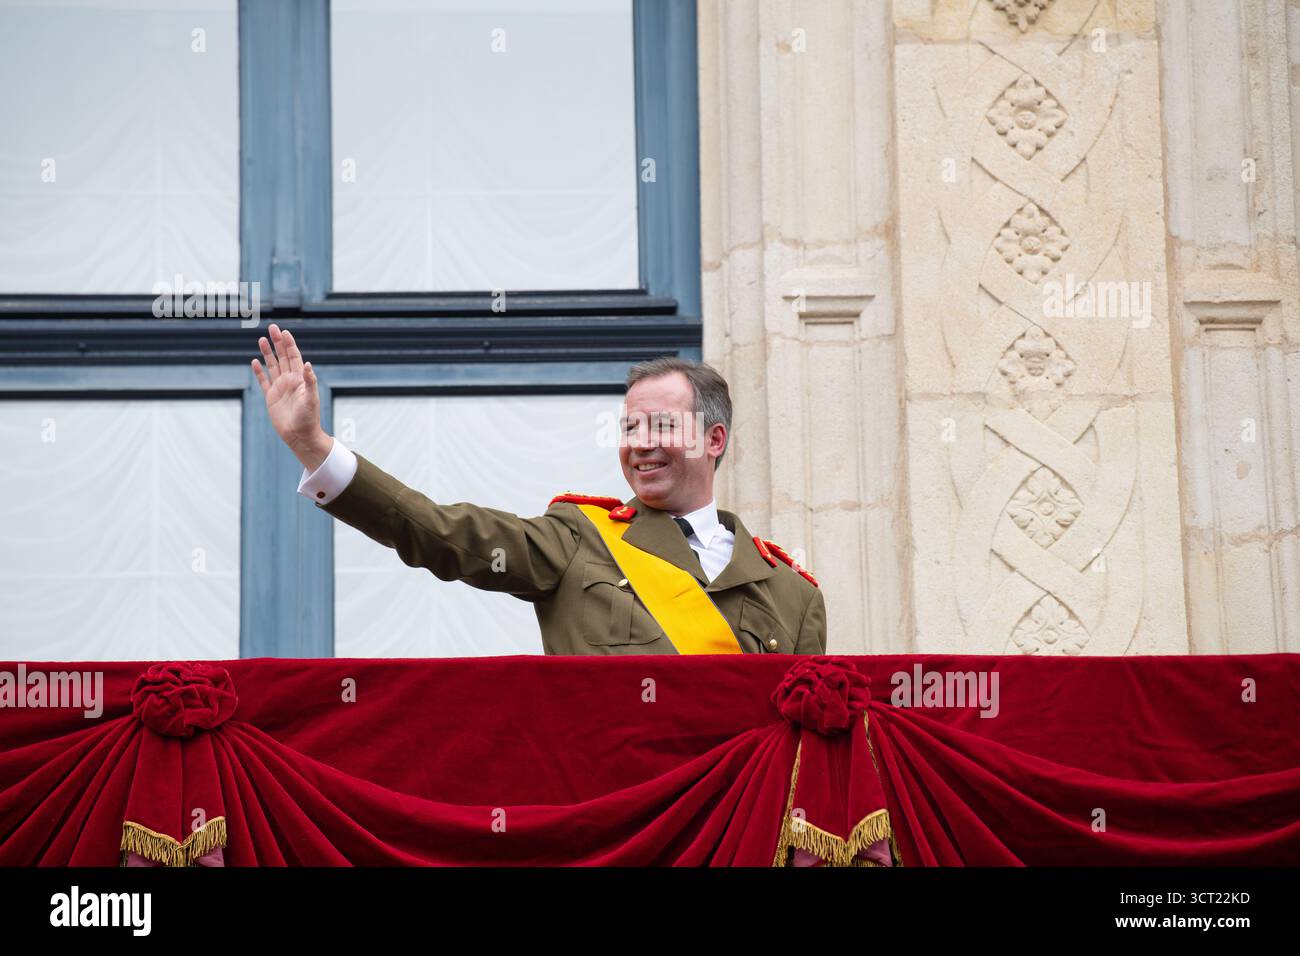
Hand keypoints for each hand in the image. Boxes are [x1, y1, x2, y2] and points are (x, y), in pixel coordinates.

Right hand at [251, 323, 332, 471]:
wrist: (300, 436)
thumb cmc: (309, 418)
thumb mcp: (311, 399)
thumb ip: (309, 381)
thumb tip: (308, 364)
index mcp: (300, 379)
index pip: (294, 357)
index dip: (289, 344)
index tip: (284, 331)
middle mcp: (290, 381)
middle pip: (282, 357)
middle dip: (277, 342)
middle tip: (272, 327)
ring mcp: (280, 388)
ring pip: (272, 366)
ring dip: (267, 353)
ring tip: (262, 339)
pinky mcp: (271, 398)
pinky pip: (263, 381)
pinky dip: (259, 372)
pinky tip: (254, 362)